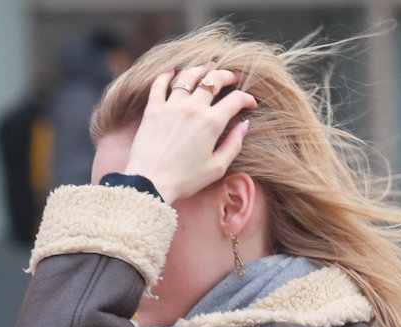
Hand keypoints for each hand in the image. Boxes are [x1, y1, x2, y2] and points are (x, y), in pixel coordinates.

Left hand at [123, 64, 256, 203]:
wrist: (150, 183)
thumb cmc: (185, 180)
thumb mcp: (216, 168)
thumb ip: (234, 145)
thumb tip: (244, 126)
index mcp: (211, 123)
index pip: (235, 100)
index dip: (247, 99)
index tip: (250, 104)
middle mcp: (193, 108)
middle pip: (213, 80)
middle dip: (226, 76)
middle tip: (231, 78)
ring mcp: (171, 106)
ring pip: (188, 77)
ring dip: (200, 70)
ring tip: (206, 69)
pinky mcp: (153, 109)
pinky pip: (159, 84)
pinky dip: (166, 75)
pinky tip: (172, 72)